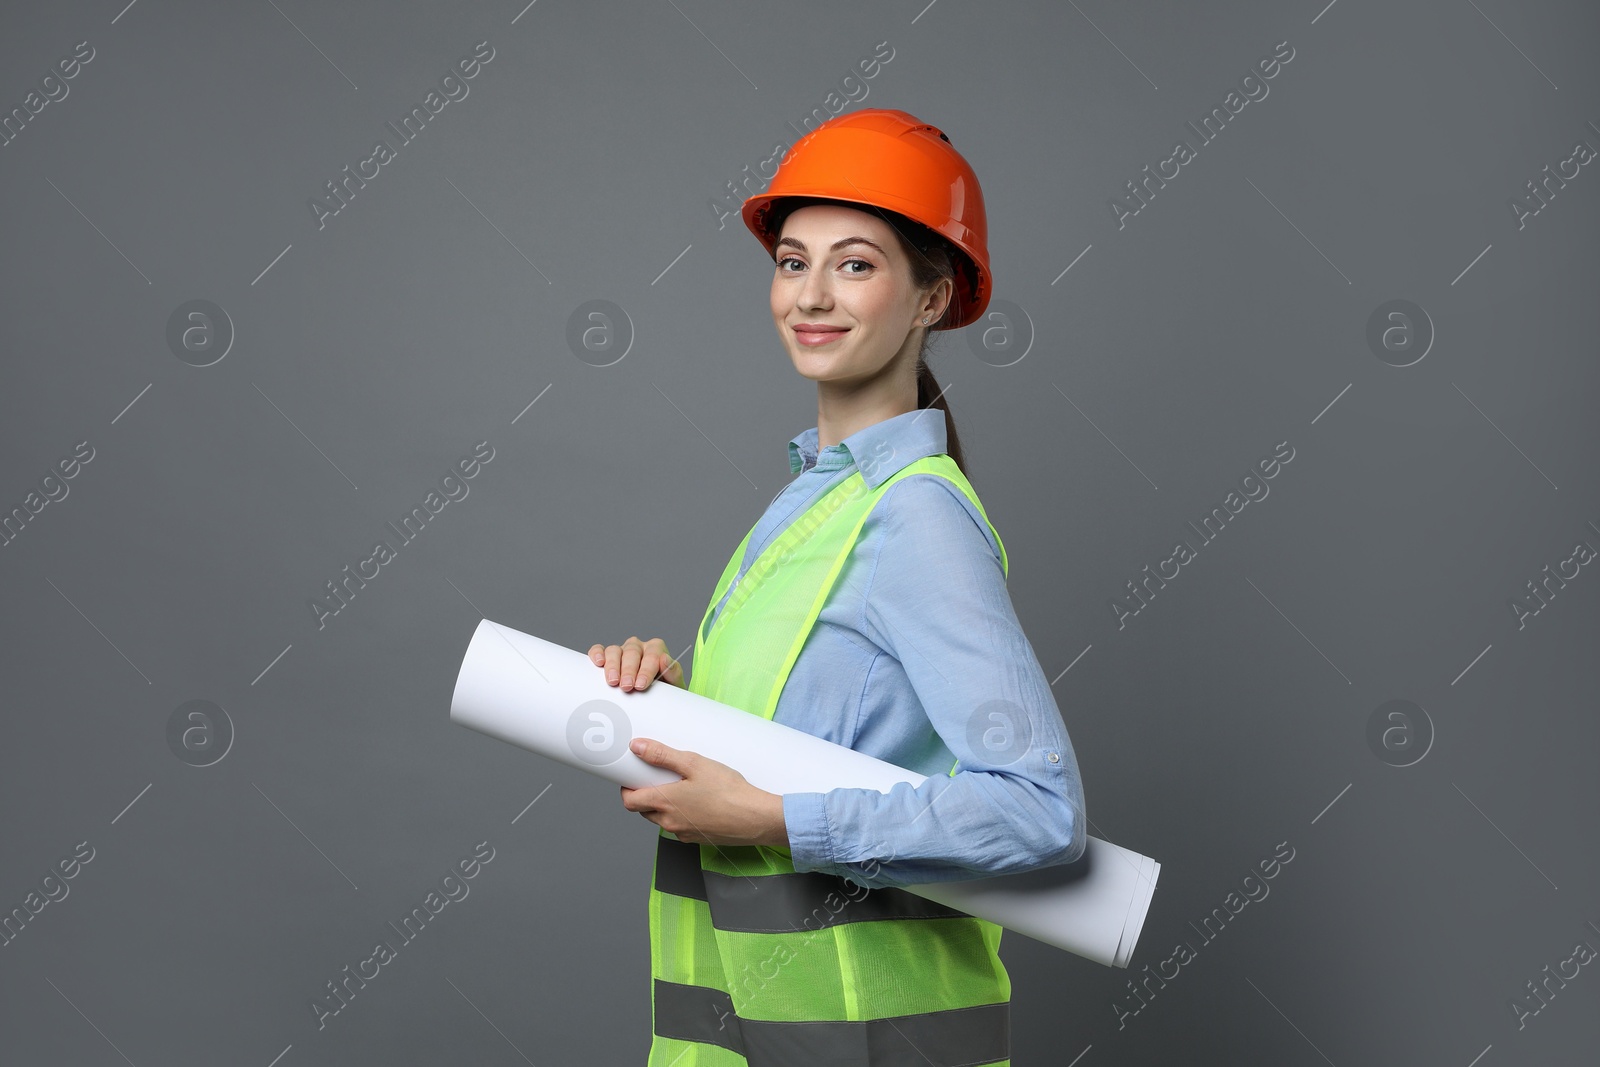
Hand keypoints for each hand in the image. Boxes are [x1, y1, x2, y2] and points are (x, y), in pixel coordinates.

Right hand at [588, 636, 683, 691]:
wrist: (653, 700)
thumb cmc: (664, 691)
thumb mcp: (674, 686)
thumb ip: (674, 673)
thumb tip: (665, 659)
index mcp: (656, 649)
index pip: (652, 656)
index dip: (646, 670)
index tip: (641, 685)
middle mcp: (639, 647)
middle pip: (632, 653)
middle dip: (629, 670)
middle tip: (626, 686)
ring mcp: (622, 650)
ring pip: (615, 651)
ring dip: (613, 665)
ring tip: (612, 681)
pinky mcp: (607, 656)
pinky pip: (599, 650)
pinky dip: (597, 654)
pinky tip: (598, 662)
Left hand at [620, 738, 787, 847]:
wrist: (754, 818)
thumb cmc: (728, 791)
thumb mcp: (694, 763)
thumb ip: (662, 755)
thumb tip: (637, 747)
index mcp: (664, 803)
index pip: (629, 801)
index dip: (627, 789)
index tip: (633, 777)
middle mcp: (669, 822)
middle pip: (644, 811)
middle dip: (645, 795)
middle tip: (659, 779)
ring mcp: (682, 833)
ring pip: (662, 820)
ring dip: (664, 806)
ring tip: (682, 788)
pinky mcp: (696, 839)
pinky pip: (680, 827)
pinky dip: (682, 816)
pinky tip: (699, 803)